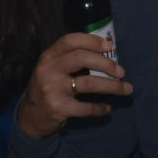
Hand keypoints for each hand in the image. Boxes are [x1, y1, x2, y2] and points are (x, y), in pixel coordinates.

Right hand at [14, 34, 131, 139]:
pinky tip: (107, 108)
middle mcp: (49, 70)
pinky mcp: (59, 108)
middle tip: (122, 71)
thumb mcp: (52, 68)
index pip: (70, 40)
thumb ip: (69, 59)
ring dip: (112, 87)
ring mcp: (53, 89)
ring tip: (126, 89)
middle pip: (81, 58)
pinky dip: (100, 108)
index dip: (92, 41)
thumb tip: (106, 53)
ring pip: (89, 83)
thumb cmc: (48, 88)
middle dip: (106, 63)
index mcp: (48, 56)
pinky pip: (87, 107)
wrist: (30, 117)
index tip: (110, 46)